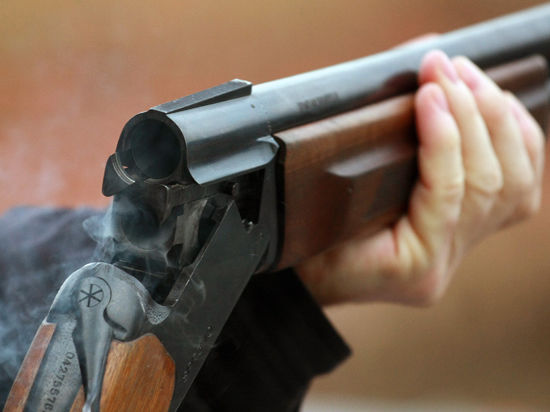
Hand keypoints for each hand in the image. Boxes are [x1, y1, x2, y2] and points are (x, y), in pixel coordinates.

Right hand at [296, 50, 544, 305]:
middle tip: (447, 69)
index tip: (428, 90)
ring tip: (468, 78)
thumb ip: (353, 159)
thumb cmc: (306, 244)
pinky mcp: (466, 240)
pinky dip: (517, 145)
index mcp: (407, 265)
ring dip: (496, 123)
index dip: (443, 136)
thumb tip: (404, 90)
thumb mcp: (318, 208)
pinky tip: (500, 108)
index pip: (446, 193)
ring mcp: (459, 255)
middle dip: (473, 115)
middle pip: (488, 184)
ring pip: (514, 187)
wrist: (311, 280)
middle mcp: (443, 265)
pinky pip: (515, 194)